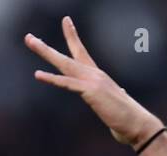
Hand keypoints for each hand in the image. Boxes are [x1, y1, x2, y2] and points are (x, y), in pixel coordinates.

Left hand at [25, 15, 162, 147]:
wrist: (137, 124)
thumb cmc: (125, 119)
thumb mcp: (112, 104)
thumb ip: (109, 99)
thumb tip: (116, 96)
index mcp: (97, 76)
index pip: (81, 52)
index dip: (72, 36)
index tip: (66, 21)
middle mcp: (94, 74)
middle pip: (67, 56)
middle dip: (46, 47)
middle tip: (29, 37)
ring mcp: (92, 80)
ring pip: (64, 63)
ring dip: (45, 52)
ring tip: (30, 41)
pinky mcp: (91, 91)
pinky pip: (67, 84)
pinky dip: (52, 79)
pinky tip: (38, 74)